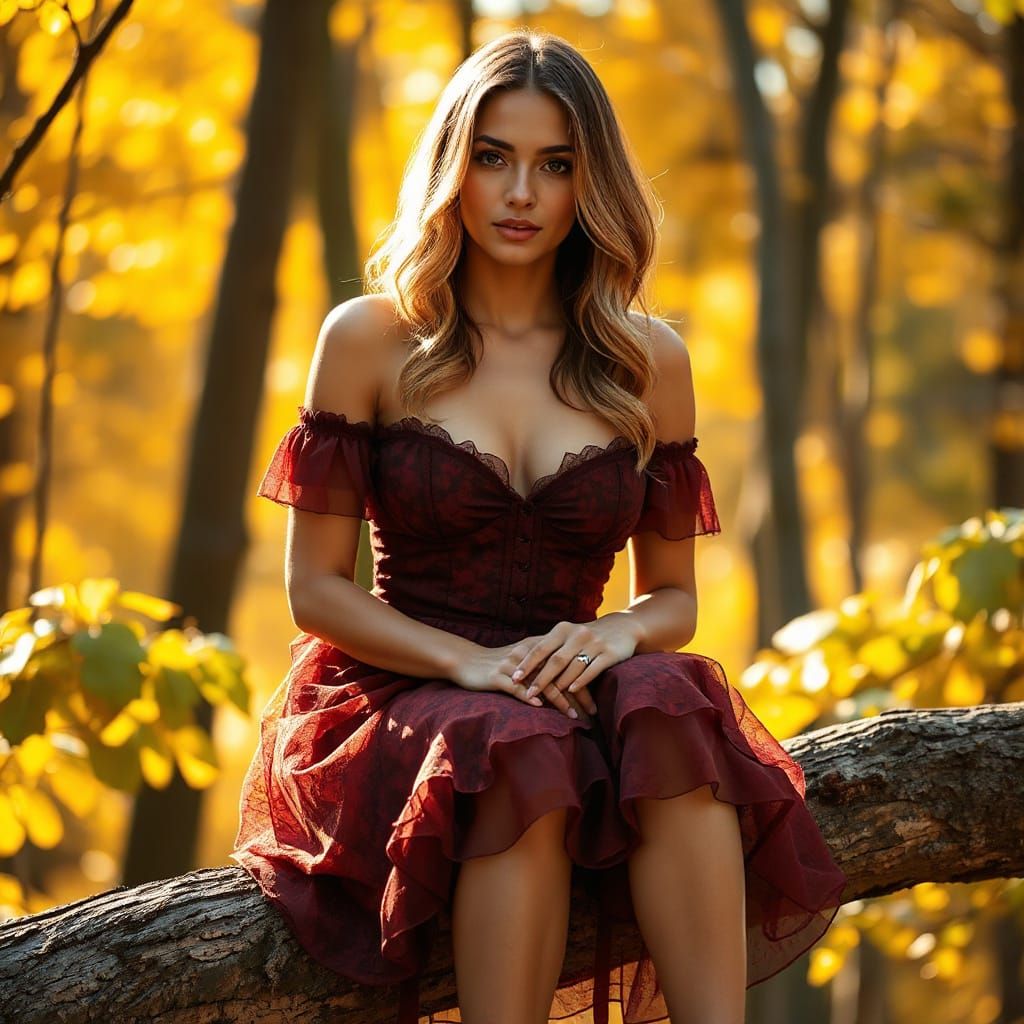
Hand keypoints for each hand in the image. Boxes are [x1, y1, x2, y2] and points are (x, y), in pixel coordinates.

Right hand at [449, 638, 588, 719]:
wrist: (466, 660)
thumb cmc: (497, 663)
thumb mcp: (524, 660)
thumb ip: (544, 666)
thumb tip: (568, 679)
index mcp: (538, 648)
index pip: (568, 665)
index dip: (583, 684)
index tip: (595, 703)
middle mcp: (528, 654)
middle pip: (560, 674)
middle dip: (578, 695)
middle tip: (592, 713)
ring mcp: (513, 665)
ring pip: (542, 682)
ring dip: (559, 700)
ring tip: (573, 715)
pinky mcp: (497, 676)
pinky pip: (516, 687)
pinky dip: (529, 697)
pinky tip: (541, 708)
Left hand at [510, 615, 639, 711]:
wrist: (623, 627)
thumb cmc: (588, 636)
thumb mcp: (568, 635)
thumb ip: (550, 647)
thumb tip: (521, 663)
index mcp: (563, 629)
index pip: (540, 648)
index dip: (527, 663)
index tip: (514, 678)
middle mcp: (577, 634)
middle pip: (555, 660)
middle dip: (541, 679)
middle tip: (528, 694)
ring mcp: (594, 643)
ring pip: (573, 666)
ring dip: (560, 683)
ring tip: (548, 698)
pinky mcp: (610, 653)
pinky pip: (593, 669)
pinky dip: (581, 680)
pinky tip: (572, 691)